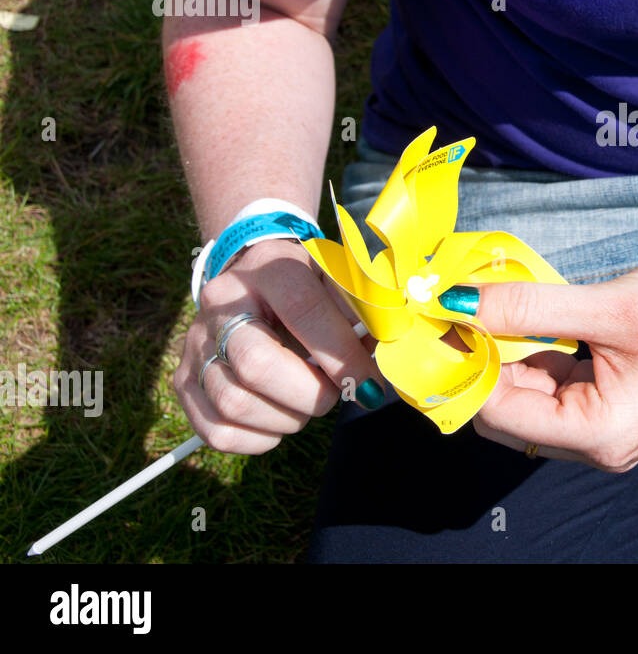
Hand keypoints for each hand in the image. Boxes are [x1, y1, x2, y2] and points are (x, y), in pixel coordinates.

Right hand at [173, 238, 384, 452]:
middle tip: (332, 394)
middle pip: (257, 366)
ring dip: (286, 418)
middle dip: (309, 395)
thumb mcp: (341, 284)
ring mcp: (196, 342)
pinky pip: (216, 432)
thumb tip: (382, 370)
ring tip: (307, 403)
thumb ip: (365, 316)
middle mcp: (223, 303)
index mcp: (271, 271)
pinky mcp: (182, 379)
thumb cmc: (311, 285)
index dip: (342, 356)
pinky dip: (258, 439)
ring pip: (235, 403)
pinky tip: (280, 419)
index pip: (304, 313)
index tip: (371, 385)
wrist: (255, 275)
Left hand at [469, 241, 637, 470]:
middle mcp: (599, 442)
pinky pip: (556, 380)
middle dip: (477, 358)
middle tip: (447, 302)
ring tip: (480, 300)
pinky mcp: (616, 397)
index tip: (432, 313)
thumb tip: (457, 302)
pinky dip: (533, 347)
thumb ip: (529, 308)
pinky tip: (521, 311)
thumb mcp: (612, 305)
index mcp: (599, 434)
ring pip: (529, 392)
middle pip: (508, 408)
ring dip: (503, 350)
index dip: (461, 363)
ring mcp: (608, 422)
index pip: (498, 411)